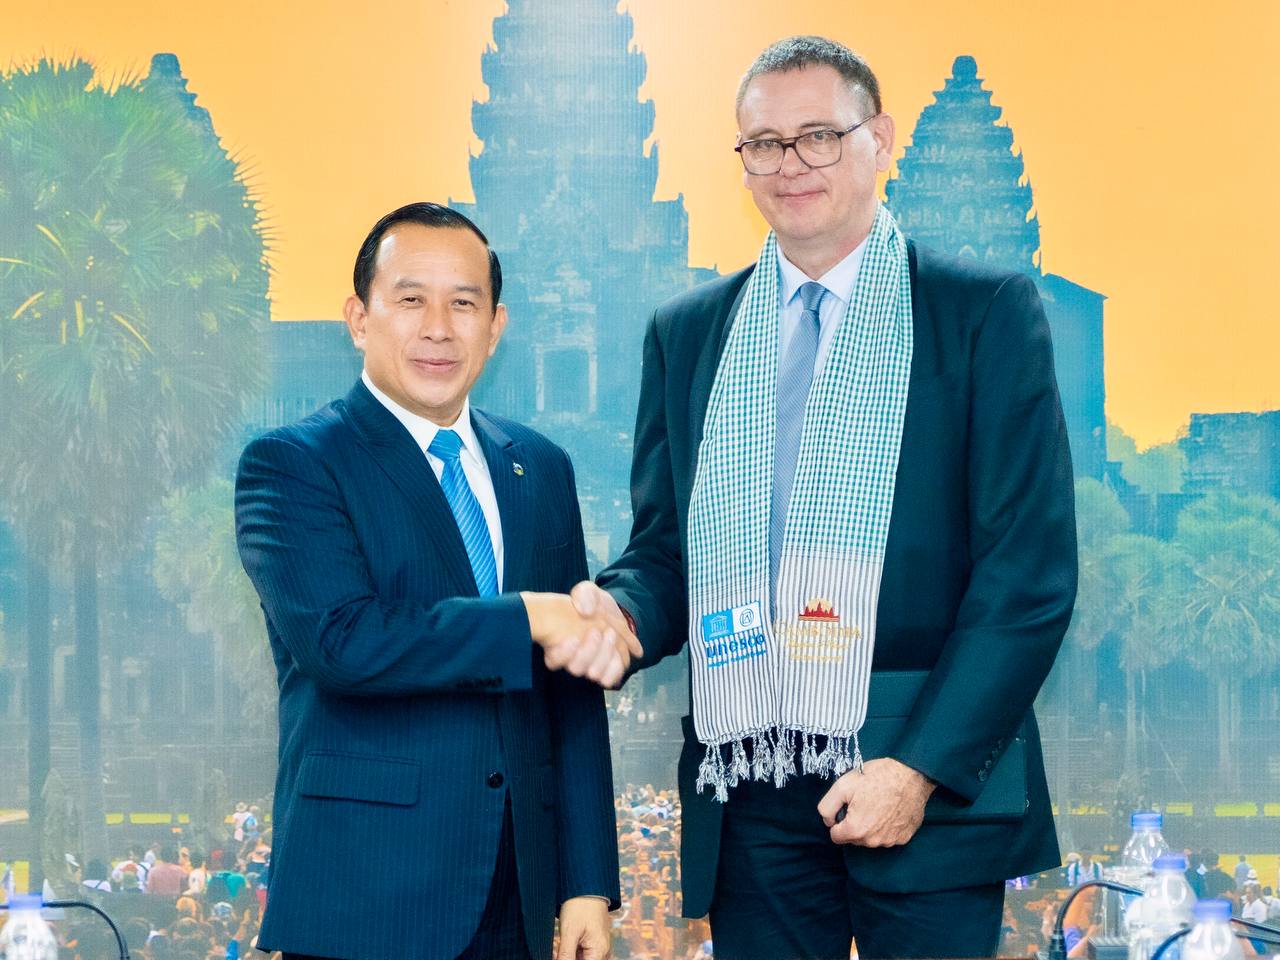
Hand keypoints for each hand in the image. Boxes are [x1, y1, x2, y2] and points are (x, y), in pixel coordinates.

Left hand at [557, 896, 611, 959]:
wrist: (587, 884)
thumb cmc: (581, 905)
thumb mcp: (570, 932)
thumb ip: (566, 955)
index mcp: (599, 951)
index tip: (557, 955)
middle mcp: (602, 951)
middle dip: (567, 959)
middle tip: (555, 951)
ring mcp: (598, 946)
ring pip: (581, 959)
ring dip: (568, 956)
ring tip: (558, 945)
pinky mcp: (593, 940)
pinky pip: (582, 953)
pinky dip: (571, 951)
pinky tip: (561, 945)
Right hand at [570, 581, 641, 683]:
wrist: (613, 611)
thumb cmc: (593, 604)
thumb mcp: (587, 592)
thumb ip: (584, 595)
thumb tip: (585, 611)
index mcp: (560, 642)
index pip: (553, 660)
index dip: (562, 654)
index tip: (572, 638)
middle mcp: (574, 659)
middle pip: (576, 668)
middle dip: (588, 651)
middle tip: (597, 631)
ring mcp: (591, 665)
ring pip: (594, 673)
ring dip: (604, 656)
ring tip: (610, 635)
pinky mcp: (608, 668)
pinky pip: (610, 678)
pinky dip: (617, 666)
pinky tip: (623, 652)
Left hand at [816, 757, 934, 846]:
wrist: (911, 774)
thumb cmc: (877, 777)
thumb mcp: (842, 785)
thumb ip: (827, 807)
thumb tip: (829, 822)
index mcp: (856, 830)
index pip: (836, 836)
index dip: (838, 820)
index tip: (847, 806)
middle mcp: (873, 841)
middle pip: (854, 838)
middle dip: (854, 823)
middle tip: (863, 802)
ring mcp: (891, 840)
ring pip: (871, 838)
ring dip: (870, 826)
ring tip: (877, 804)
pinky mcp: (904, 837)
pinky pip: (887, 836)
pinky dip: (886, 826)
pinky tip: (890, 809)